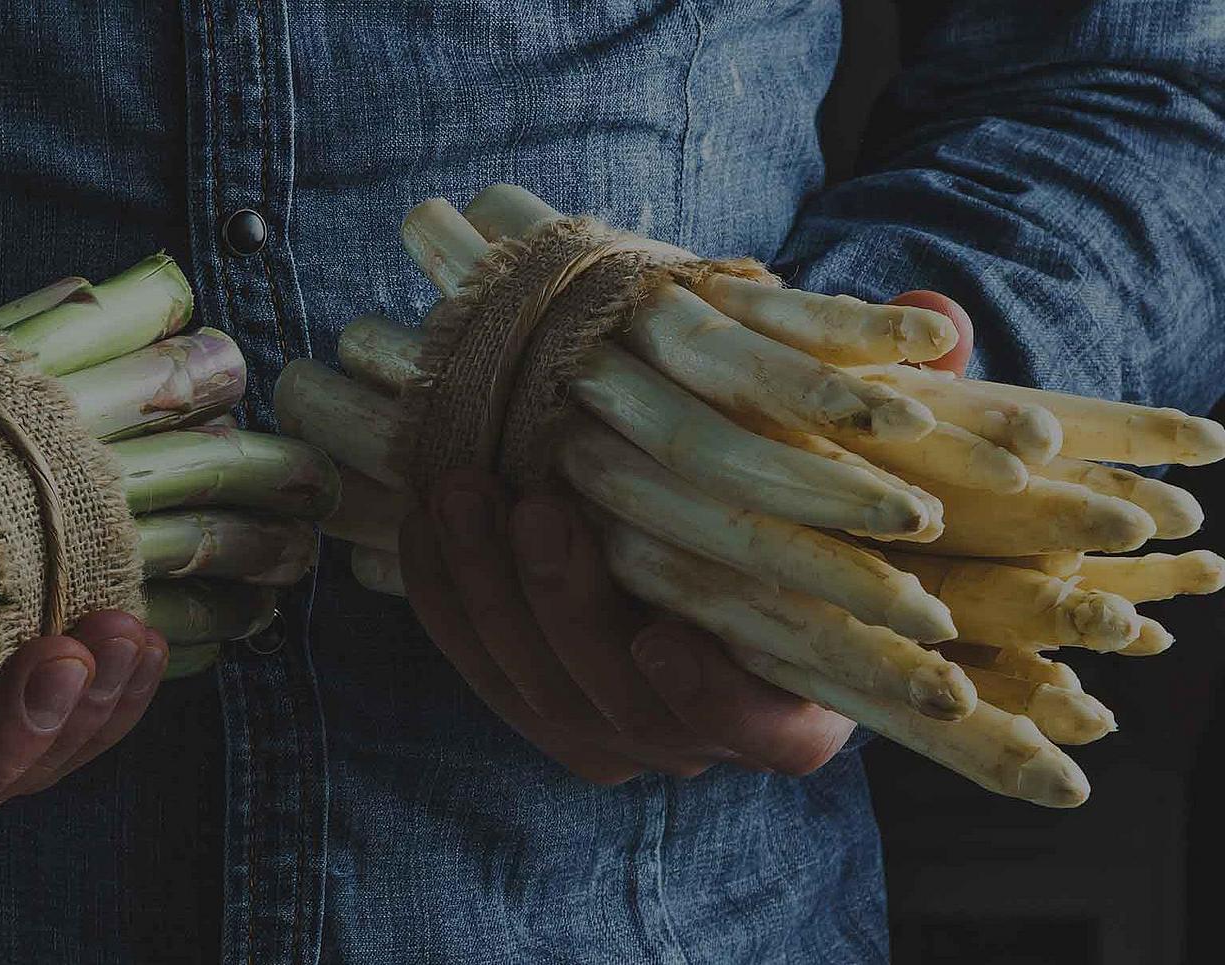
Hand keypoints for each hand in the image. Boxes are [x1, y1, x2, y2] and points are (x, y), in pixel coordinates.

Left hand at [399, 291, 970, 783]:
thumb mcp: (859, 448)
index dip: (707, 698)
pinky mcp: (526, 692)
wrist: (714, 529)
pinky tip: (433, 508)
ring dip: (488, 583)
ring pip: (527, 681)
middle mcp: (688, 735)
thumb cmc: (800, 494)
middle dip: (564, 603)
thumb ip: (903, 396)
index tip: (669, 635)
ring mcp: (598, 723)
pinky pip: (471, 657)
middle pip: (614, 703)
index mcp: (793, 703)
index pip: (756, 729)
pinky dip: (445, 586)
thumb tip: (944, 324)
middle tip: (538, 508)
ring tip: (469, 485)